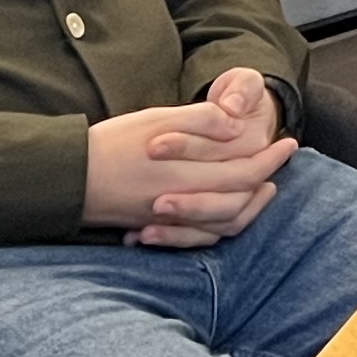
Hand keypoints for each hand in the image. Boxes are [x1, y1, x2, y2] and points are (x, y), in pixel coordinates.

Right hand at [85, 69, 294, 248]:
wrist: (68, 177)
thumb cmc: (112, 143)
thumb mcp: (157, 120)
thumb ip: (200, 121)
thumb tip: (237, 125)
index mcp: (187, 172)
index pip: (245, 170)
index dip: (271, 157)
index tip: (287, 141)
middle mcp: (184, 202)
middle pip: (241, 197)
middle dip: (267, 177)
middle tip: (284, 156)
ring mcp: (172, 220)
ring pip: (225, 222)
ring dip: (251, 205)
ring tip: (265, 185)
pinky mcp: (159, 228)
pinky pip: (201, 236)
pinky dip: (223, 224)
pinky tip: (229, 210)